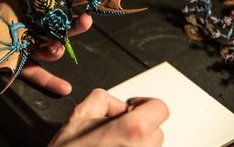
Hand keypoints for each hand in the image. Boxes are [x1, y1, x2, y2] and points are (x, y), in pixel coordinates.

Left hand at [0, 0, 91, 94]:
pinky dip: (48, 79)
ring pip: (48, 46)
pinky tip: (64, 87)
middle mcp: (26, 21)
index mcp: (22, 0)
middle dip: (74, 23)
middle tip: (84, 20)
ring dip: (60, 47)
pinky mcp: (13, 59)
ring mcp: (21, 41)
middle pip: (57, 23)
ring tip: (56, 46)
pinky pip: (32, 70)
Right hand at [48, 89, 168, 146]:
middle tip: (116, 129)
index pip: (160, 108)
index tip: (133, 107)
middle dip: (138, 126)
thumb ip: (102, 98)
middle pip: (156, 131)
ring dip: (135, 143)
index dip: (145, 104)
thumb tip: (115, 104)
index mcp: (132, 130)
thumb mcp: (80, 115)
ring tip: (111, 146)